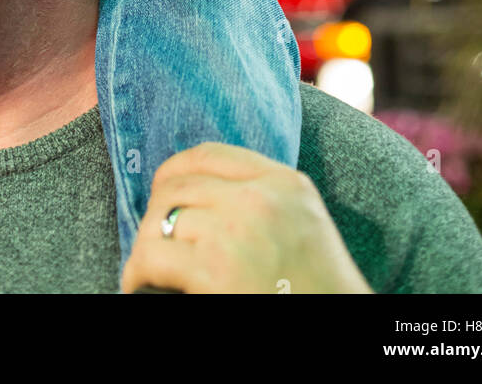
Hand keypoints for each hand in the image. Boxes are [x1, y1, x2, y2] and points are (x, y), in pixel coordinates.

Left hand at [121, 142, 373, 294]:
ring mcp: (237, 231)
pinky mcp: (214, 269)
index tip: (162, 192)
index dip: (175, 171)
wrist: (344, 329)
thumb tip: (198, 195)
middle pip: (179, 186)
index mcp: (286, 183)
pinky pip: (152, 256)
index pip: (210, 154)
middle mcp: (261, 199)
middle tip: (151, 241)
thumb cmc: (320, 291)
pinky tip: (139, 285)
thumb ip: (264, 198)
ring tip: (145, 268)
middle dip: (156, 213)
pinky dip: (137, 273)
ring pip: (161, 218)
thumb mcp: (303, 224)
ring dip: (146, 246)